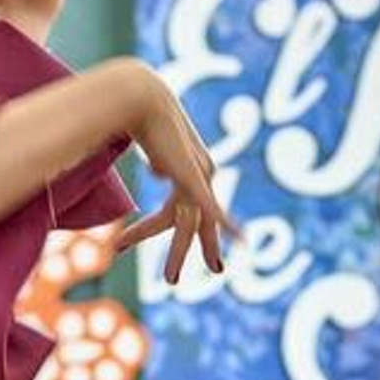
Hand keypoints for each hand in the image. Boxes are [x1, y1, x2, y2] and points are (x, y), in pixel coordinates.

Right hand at [113, 66, 238, 283]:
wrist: (142, 99)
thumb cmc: (138, 115)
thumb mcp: (149, 145)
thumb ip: (159, 160)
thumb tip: (159, 169)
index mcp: (192, 171)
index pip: (181, 208)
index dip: (188, 229)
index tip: (189, 240)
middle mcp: (202, 176)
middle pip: (196, 222)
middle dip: (208, 247)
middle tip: (218, 268)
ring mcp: (198, 177)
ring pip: (189, 226)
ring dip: (176, 254)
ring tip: (170, 281)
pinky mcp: (192, 178)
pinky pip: (210, 209)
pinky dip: (224, 226)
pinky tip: (241, 241)